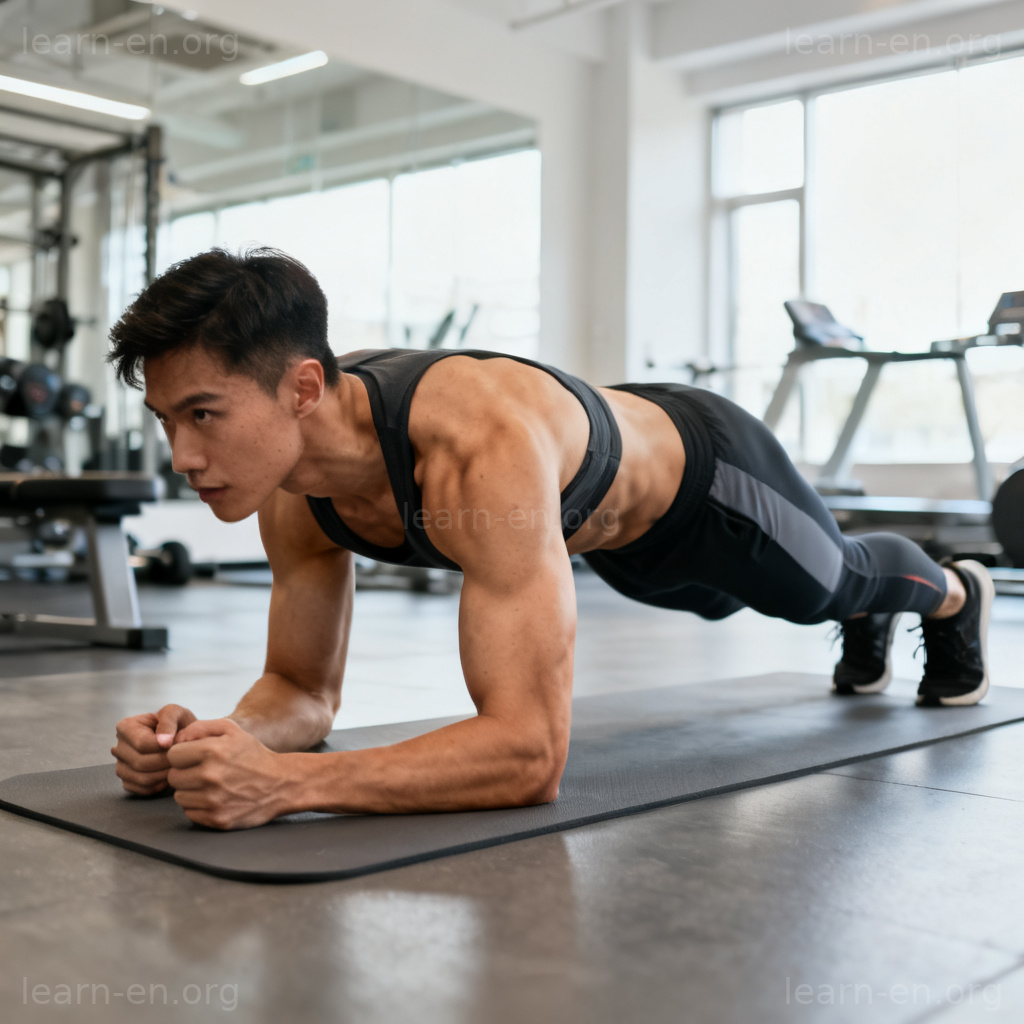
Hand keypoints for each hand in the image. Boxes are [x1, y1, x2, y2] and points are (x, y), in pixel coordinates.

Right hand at [111, 704, 197, 795]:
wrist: (181, 737)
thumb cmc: (177, 723)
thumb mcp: (175, 712)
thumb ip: (168, 720)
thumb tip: (162, 742)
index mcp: (125, 727)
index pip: (142, 744)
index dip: (164, 748)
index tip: (179, 744)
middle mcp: (118, 748)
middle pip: (140, 763)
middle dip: (166, 762)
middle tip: (183, 758)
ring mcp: (121, 766)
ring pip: (141, 778)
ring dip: (164, 774)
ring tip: (178, 765)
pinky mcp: (128, 781)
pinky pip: (141, 789)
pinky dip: (159, 785)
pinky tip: (169, 775)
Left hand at [167, 718, 294, 829]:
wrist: (281, 784)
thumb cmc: (253, 755)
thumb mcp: (232, 730)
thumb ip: (200, 727)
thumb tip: (175, 739)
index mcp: (212, 751)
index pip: (173, 755)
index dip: (184, 754)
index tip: (197, 756)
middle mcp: (210, 776)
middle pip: (173, 777)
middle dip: (185, 773)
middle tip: (204, 771)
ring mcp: (213, 800)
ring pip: (179, 797)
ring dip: (191, 791)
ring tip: (211, 785)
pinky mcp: (216, 819)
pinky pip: (190, 812)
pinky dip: (199, 806)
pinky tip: (215, 798)